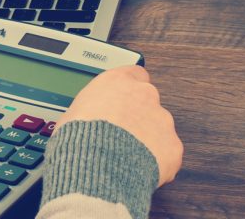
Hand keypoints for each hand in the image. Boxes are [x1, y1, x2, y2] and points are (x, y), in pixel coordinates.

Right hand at [55, 66, 182, 186]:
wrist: (96, 164)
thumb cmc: (79, 138)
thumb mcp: (71, 114)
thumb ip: (89, 110)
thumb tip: (84, 121)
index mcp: (118, 82)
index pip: (134, 74)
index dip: (129, 90)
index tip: (123, 100)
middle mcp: (144, 95)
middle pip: (148, 102)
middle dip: (138, 117)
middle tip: (121, 135)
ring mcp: (162, 120)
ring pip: (159, 128)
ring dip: (147, 140)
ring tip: (127, 157)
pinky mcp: (172, 146)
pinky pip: (167, 153)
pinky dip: (157, 162)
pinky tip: (139, 169)